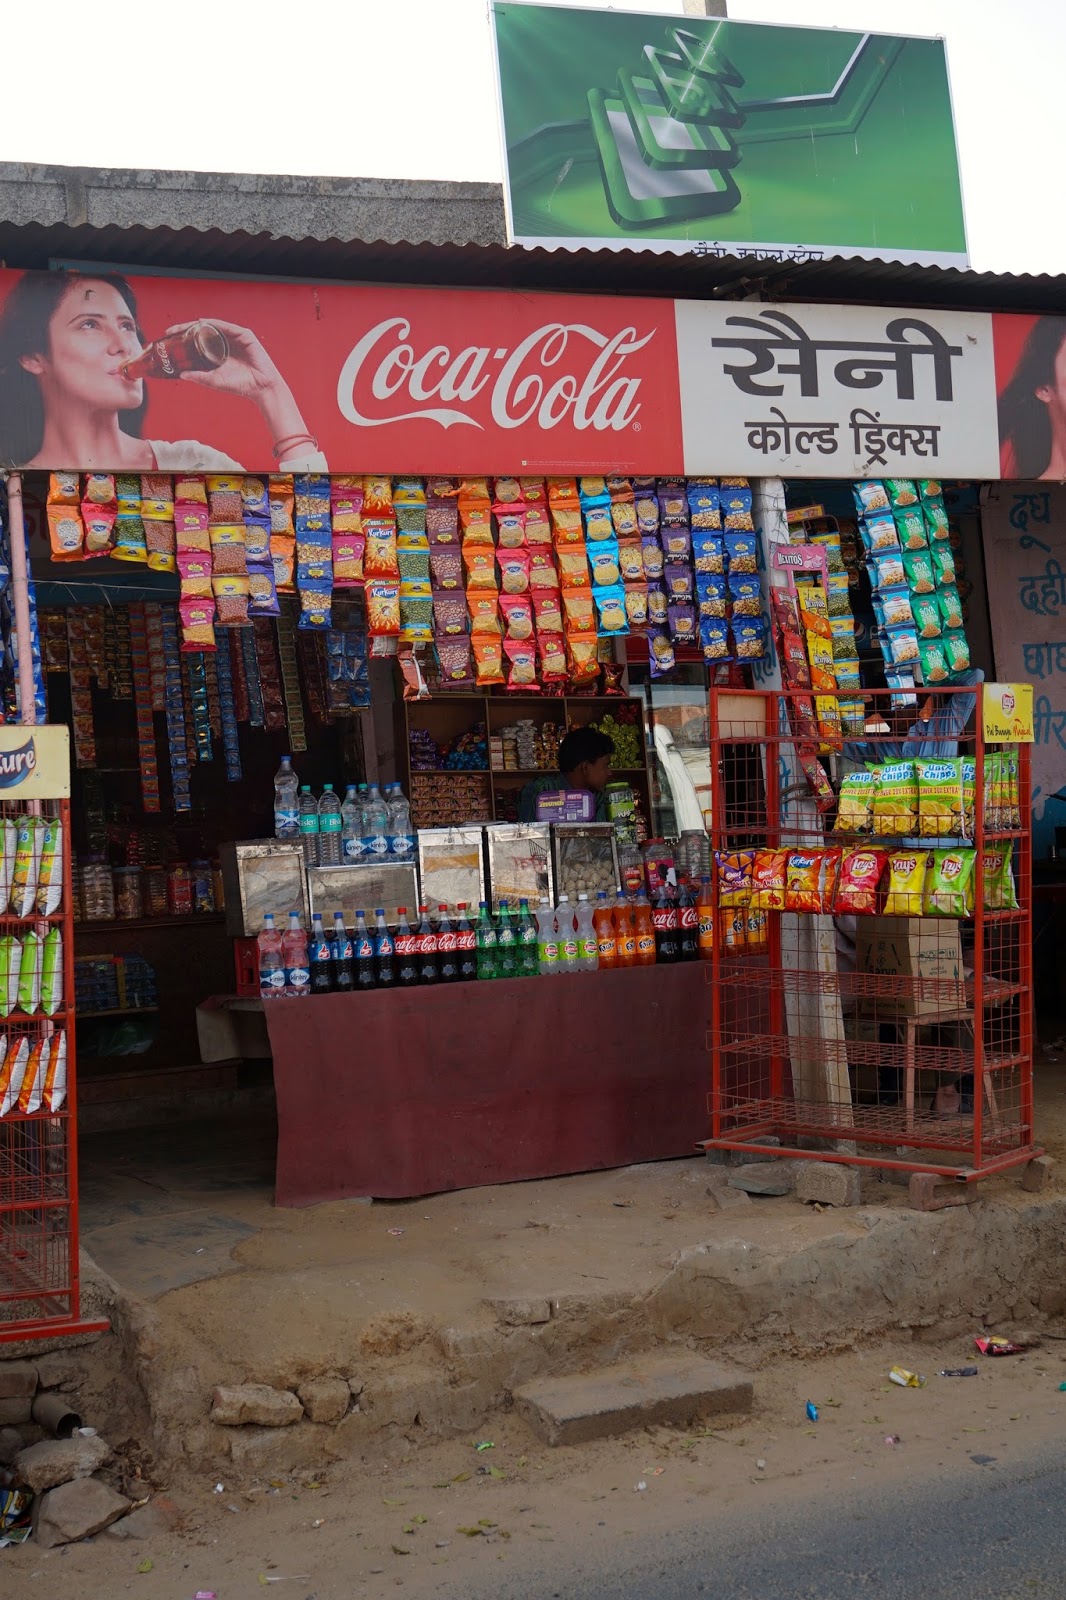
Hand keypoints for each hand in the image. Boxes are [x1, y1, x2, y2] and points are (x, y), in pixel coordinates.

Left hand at [165, 319, 284, 399]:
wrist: (261, 388)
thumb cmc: (241, 385)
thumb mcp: (215, 381)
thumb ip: (199, 377)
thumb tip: (181, 375)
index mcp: (217, 352)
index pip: (197, 340)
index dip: (183, 336)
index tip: (169, 336)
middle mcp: (225, 342)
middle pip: (202, 331)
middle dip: (186, 329)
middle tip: (172, 330)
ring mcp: (234, 337)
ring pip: (213, 326)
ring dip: (197, 325)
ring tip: (184, 327)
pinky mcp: (245, 335)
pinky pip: (227, 326)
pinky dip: (215, 324)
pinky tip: (204, 323)